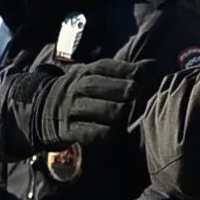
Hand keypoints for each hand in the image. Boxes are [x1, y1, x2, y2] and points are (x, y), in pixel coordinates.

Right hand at [23, 56, 152, 149]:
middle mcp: (76, 88)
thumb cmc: (84, 93)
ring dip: (110, 110)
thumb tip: (155, 66)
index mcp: (87, 72)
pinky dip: (99, 133)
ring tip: (126, 113)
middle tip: (135, 91)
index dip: (123, 69)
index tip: (142, 73)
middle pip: (94, 85)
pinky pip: (83, 132)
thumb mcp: (99, 78)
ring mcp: (70, 109)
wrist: (45, 110)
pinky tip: (113, 133)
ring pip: (90, 108)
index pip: (104, 67)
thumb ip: (126, 73)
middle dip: (116, 87)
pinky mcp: (67, 131)